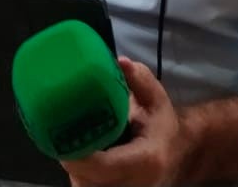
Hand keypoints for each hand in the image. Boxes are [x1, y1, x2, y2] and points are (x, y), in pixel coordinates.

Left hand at [62, 58, 187, 186]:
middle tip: (62, 134)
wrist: (176, 154)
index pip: (104, 166)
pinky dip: (80, 173)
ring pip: (84, 186)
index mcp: (146, 160)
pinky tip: (81, 156)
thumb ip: (139, 79)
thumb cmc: (161, 125)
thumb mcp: (156, 98)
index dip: (79, 155)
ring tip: (73, 143)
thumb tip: (119, 62)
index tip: (61, 138)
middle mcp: (135, 184)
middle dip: (72, 158)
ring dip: (75, 167)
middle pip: (88, 180)